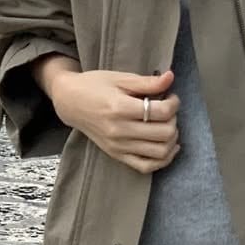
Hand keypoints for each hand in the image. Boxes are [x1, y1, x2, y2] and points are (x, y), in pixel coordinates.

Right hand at [38, 63, 180, 174]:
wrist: (70, 102)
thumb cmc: (94, 86)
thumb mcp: (120, 78)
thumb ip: (147, 82)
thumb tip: (170, 77)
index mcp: (120, 108)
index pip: (162, 112)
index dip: (174, 103)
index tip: (171, 97)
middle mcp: (119, 131)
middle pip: (164, 133)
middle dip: (173, 120)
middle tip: (168, 111)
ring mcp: (118, 146)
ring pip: (160, 152)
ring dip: (171, 139)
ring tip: (167, 126)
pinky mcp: (117, 155)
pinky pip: (146, 167)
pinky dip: (163, 160)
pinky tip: (167, 147)